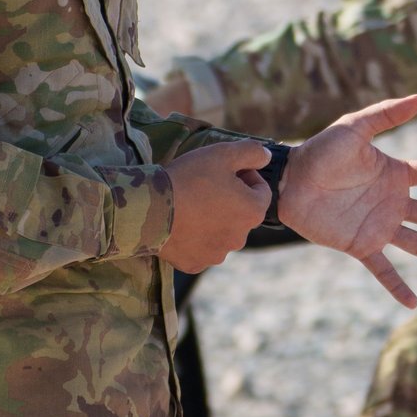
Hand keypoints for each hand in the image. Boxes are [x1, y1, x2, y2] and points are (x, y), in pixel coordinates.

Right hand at [164, 137, 270, 271]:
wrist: (150, 208)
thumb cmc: (189, 178)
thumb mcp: (222, 154)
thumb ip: (252, 152)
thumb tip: (266, 157)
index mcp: (253, 212)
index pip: (261, 191)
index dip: (245, 176)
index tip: (224, 171)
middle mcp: (240, 238)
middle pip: (241, 214)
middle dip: (229, 201)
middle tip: (204, 188)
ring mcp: (217, 254)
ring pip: (221, 233)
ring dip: (213, 221)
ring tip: (190, 206)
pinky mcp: (196, 264)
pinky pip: (200, 248)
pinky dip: (194, 238)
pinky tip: (180, 224)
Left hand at [272, 95, 416, 306]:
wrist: (289, 181)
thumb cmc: (319, 151)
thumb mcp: (354, 127)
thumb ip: (385, 114)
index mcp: (395, 174)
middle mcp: (393, 202)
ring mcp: (379, 226)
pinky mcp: (361, 245)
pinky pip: (383, 269)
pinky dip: (397, 287)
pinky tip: (412, 303)